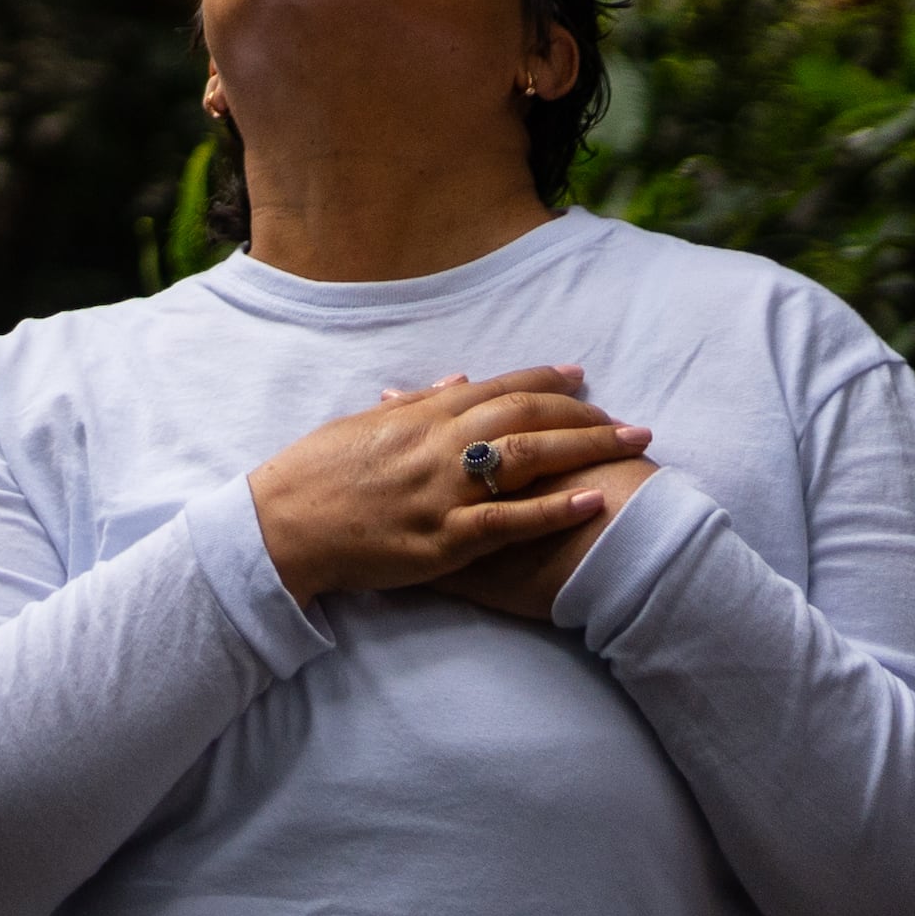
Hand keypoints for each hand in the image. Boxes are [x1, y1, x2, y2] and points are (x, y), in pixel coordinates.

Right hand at [245, 369, 648, 601]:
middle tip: (630, 422)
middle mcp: (436, 445)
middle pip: (525, 417)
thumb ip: (413, 405)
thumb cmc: (314, 475)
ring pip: (528, 460)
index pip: (494, 388)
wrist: (282, 526)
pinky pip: (510, 520)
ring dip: (587, 449)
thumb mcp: (359, 426)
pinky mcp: (445, 539)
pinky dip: (555, 509)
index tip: (579, 376)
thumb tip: (458, 381)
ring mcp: (443, 492)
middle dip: (585, 415)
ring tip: (632, 447)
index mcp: (417, 416)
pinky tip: (595, 501)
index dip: (542, 380)